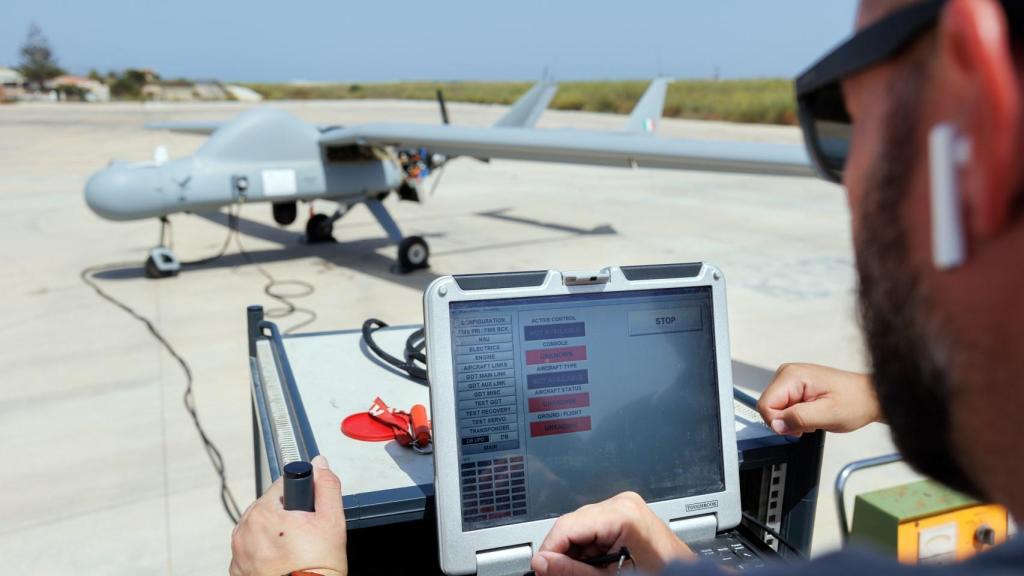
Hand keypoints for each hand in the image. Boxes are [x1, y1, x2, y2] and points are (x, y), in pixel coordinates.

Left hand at [229, 455, 347, 575]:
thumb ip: (326, 486)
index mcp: (264, 512)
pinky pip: (250, 550)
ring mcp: (238, 552)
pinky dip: (263, 553)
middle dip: (285, 516)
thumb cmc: (317, 567)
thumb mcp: (332, 521)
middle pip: (268, 507)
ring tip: (294, 552)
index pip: (281, 486)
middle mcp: (244, 529)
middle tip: (305, 536)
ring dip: (273, 534)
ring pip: (258, 529)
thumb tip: (320, 464)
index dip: (299, 498)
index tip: (307, 513)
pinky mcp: (237, 569)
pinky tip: (281, 562)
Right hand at [532, 491, 693, 575]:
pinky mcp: (623, 513)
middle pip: (571, 524)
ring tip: (588, 572)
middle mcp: (622, 502)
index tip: (541, 569)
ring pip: (579, 527)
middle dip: (562, 552)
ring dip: (575, 551)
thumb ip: (574, 571)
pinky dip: (587, 548)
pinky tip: (596, 564)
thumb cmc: (663, 574)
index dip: (549, 550)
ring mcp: (623, 505)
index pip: (568, 526)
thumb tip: (543, 563)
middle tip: (557, 575)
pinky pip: (591, 528)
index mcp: (623, 514)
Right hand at [757, 363, 880, 435]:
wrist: (870, 397)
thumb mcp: (828, 414)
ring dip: (793, 419)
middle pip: (769, 406)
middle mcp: (787, 373)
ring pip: (776, 409)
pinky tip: (812, 412)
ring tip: (814, 416)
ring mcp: (791, 379)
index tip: (799, 426)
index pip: (765, 405)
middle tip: (810, 421)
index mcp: (792, 375)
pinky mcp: (795, 386)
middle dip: (787, 421)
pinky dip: (796, 416)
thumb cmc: (856, 401)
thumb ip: (799, 418)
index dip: (779, 422)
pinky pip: (784, 407)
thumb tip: (776, 424)